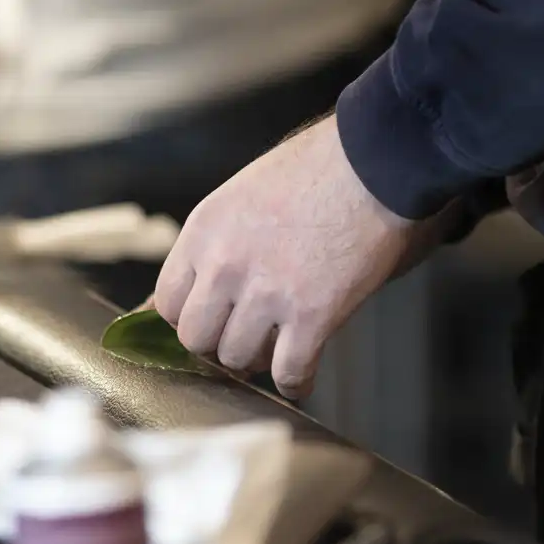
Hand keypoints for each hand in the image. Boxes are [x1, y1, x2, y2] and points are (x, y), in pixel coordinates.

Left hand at [154, 115, 414, 398]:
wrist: (376, 161)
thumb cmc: (315, 169)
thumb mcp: (241, 195)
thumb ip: (214, 242)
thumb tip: (191, 291)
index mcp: (203, 232)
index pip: (167, 303)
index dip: (189, 318)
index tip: (209, 320)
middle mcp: (225, 266)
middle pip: (196, 339)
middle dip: (218, 343)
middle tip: (243, 336)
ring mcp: (267, 293)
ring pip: (238, 359)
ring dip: (258, 360)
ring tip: (277, 346)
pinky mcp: (312, 315)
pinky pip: (289, 373)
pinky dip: (295, 382)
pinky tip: (301, 376)